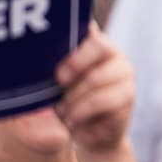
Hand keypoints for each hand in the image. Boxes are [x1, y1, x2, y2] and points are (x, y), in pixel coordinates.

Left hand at [54, 24, 134, 154]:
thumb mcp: (55, 82)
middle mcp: (114, 55)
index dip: (72, 39)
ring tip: (61, 110)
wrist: (88, 134)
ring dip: (72, 97)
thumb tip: (34, 51)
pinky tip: (72, 120)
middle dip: (75, 64)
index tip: (56, 64)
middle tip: (58, 82)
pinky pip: (99, 101)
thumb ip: (53, 64)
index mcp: (94, 43)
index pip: (89, 27)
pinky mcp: (128, 97)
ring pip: (95, 78)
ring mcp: (124, 75)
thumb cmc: (66, 102)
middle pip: (99, 46)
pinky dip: (80, 112)